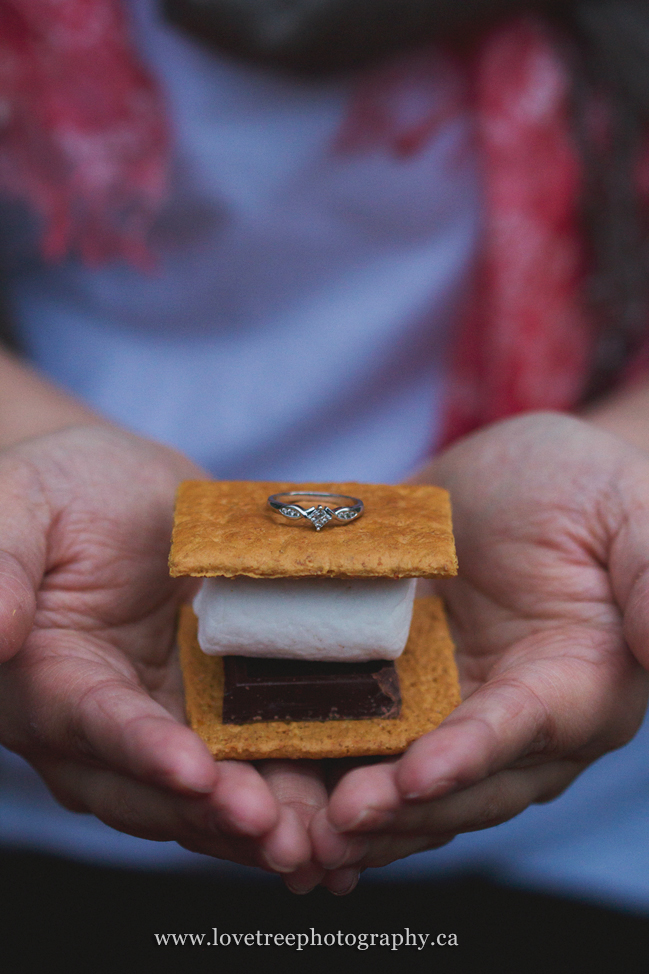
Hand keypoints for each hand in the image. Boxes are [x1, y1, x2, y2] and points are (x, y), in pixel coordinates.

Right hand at [0, 424, 321, 873]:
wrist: (122, 488)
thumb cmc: (62, 485)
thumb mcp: (21, 502)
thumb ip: (2, 563)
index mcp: (49, 678)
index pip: (91, 722)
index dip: (140, 750)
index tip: (192, 771)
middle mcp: (100, 722)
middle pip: (153, 784)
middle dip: (216, 813)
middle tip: (280, 834)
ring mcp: (161, 722)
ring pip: (207, 791)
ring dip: (259, 823)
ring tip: (321, 845)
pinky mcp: (212, 712)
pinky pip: (249, 757)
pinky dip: (289, 787)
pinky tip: (339, 811)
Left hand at [311, 413, 648, 872]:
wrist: (511, 474)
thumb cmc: (582, 483)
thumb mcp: (630, 507)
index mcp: (577, 685)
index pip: (523, 731)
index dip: (470, 756)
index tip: (414, 775)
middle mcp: (514, 720)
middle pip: (456, 783)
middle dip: (397, 809)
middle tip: (331, 826)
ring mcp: (450, 712)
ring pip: (402, 783)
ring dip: (351, 817)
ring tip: (291, 839)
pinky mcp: (397, 693)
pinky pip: (358, 740)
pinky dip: (319, 771)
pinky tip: (269, 795)